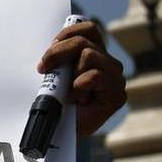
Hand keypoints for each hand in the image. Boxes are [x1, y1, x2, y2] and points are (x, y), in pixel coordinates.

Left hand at [36, 20, 126, 135]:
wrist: (62, 132)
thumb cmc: (58, 102)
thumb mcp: (55, 73)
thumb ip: (60, 56)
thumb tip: (53, 42)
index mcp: (97, 54)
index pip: (89, 29)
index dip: (66, 34)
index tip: (48, 51)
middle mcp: (109, 64)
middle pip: (84, 41)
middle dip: (58, 52)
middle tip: (44, 68)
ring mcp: (116, 79)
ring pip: (89, 55)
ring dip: (71, 75)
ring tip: (70, 92)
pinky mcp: (118, 95)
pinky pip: (94, 76)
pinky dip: (80, 86)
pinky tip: (80, 100)